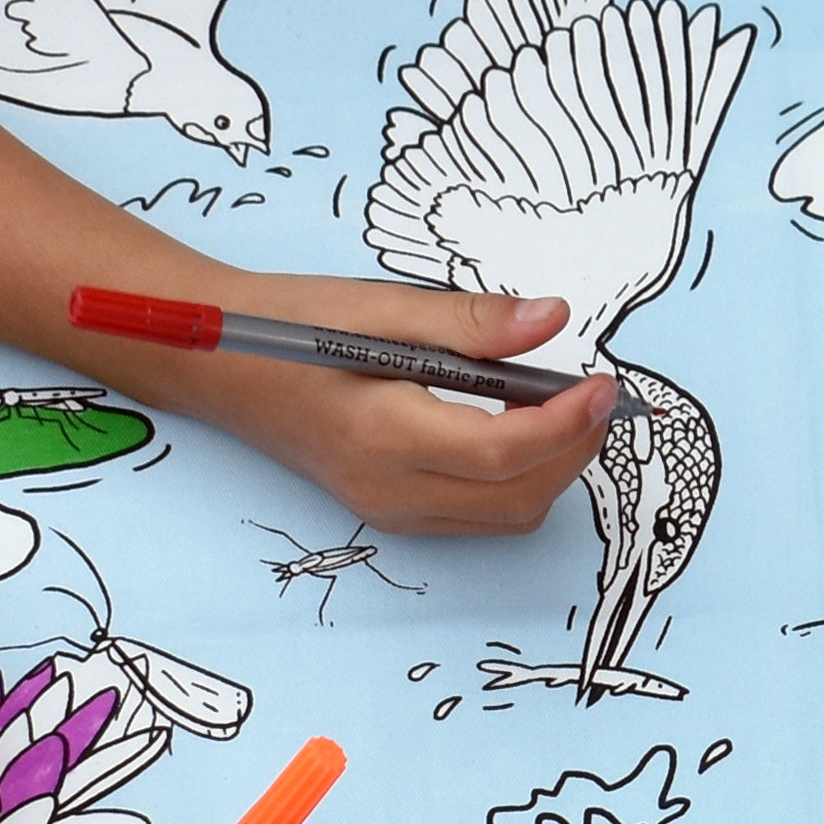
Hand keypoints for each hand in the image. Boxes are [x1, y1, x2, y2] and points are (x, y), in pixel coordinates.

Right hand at [148, 276, 615, 535]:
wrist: (220, 367)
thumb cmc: (290, 328)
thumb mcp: (381, 308)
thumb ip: (472, 321)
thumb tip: (553, 319)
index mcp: (385, 436)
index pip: (506, 450)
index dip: (568, 422)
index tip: (604, 384)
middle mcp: (393, 490)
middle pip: (520, 496)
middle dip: (574, 450)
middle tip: (597, 395)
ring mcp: (393, 510)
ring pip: (508, 515)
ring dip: (552, 470)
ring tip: (566, 408)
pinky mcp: (396, 511)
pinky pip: (482, 514)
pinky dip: (520, 479)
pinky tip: (522, 427)